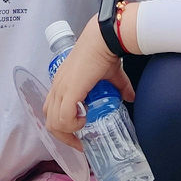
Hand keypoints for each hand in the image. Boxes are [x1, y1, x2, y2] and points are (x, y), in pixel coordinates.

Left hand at [43, 22, 134, 147]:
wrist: (104, 38)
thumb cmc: (105, 51)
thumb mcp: (111, 75)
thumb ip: (120, 87)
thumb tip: (131, 97)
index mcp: (62, 82)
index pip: (51, 110)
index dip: (62, 126)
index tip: (78, 135)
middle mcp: (57, 86)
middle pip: (49, 121)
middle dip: (64, 137)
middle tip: (80, 142)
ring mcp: (61, 88)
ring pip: (53, 122)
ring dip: (69, 132)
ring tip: (84, 129)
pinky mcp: (69, 90)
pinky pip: (63, 117)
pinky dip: (73, 125)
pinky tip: (84, 121)